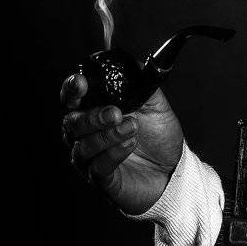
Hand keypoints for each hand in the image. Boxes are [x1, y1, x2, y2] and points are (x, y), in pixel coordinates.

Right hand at [59, 71, 184, 214]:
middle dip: (93, 116)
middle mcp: (85, 134)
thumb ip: (142, 86)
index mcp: (94, 111)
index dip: (72, 90)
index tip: (81, 82)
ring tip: (132, 128)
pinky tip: (130, 144)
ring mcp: (90, 158)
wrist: (174, 169)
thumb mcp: (156, 106)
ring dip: (108, 135)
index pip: (72, 98)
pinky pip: (98, 166)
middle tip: (116, 113)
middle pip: (72, 122)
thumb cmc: (159, 137)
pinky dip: (113, 153)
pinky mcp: (101, 179)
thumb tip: (134, 66)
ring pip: (83, 146)